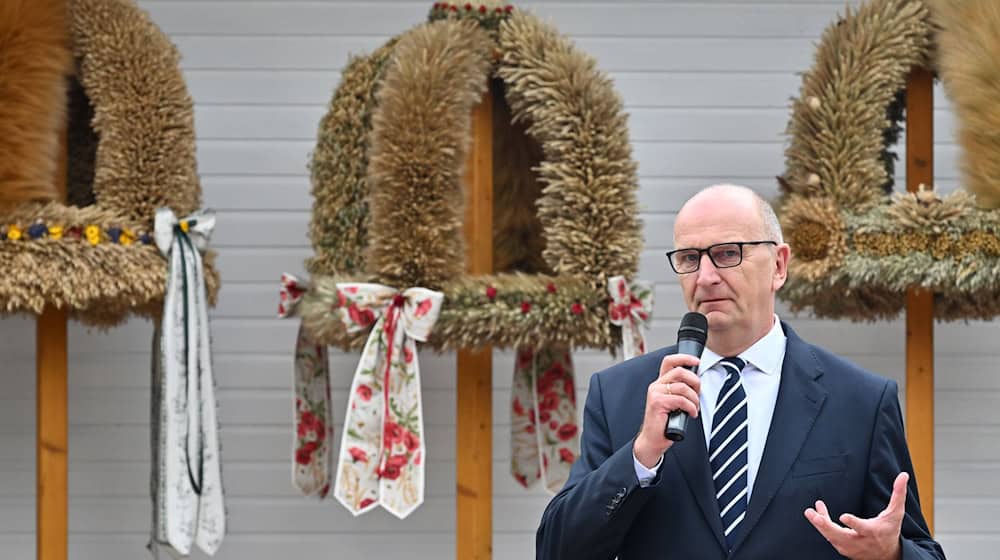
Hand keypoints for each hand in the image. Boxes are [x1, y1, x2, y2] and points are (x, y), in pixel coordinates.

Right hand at [633, 353, 700, 467]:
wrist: (653, 440)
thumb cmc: (665, 423)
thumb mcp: (675, 403)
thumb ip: (681, 391)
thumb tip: (697, 383)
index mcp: (660, 383)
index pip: (669, 361)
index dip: (684, 358)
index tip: (697, 361)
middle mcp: (656, 385)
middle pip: (679, 371)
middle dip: (695, 381)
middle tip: (698, 393)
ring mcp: (655, 393)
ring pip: (683, 387)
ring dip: (694, 399)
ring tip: (694, 408)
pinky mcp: (658, 402)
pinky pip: (681, 400)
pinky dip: (691, 407)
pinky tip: (691, 414)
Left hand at [804, 472, 908, 559]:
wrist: (887, 556)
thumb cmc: (890, 531)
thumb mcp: (896, 513)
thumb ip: (898, 494)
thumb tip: (903, 475)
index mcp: (872, 531)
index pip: (862, 528)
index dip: (853, 523)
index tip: (843, 516)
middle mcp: (860, 541)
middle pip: (841, 535)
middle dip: (826, 525)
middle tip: (813, 515)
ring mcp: (850, 547)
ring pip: (832, 537)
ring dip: (820, 524)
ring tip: (810, 512)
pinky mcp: (843, 549)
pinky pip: (829, 537)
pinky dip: (822, 526)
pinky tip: (816, 514)